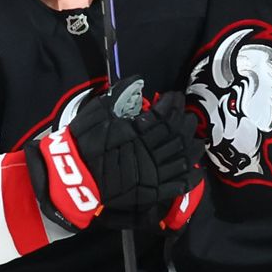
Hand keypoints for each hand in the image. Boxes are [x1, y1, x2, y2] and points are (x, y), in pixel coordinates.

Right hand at [25, 79, 203, 230]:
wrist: (73, 176)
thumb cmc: (84, 141)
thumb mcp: (98, 111)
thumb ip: (120, 94)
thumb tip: (137, 80)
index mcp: (139, 130)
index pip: (167, 114)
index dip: (174, 103)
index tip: (174, 97)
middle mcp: (151, 151)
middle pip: (179, 134)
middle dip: (186, 122)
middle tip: (186, 116)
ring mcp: (154, 173)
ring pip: (184, 159)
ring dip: (193, 147)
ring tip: (196, 140)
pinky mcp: (153, 191)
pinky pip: (179, 185)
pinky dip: (192, 178)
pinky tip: (198, 171)